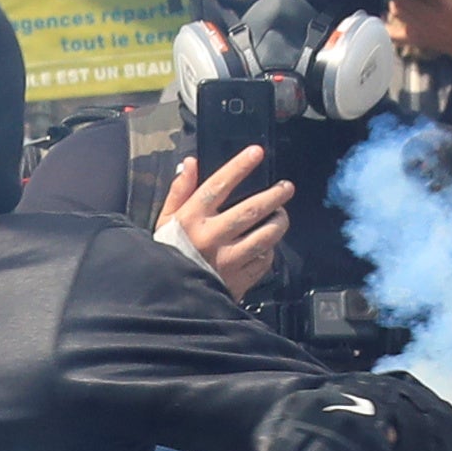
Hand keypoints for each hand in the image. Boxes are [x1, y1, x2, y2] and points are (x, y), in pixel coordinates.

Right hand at [155, 144, 289, 296]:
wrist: (168, 298)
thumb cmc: (168, 253)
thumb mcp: (165, 220)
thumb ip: (179, 191)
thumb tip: (191, 163)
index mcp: (191, 218)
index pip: (218, 185)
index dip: (239, 166)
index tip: (256, 152)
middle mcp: (211, 237)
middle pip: (251, 210)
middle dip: (274, 196)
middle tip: (286, 188)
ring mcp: (227, 260)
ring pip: (264, 236)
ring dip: (278, 222)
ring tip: (282, 215)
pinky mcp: (238, 279)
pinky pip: (263, 260)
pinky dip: (269, 250)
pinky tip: (268, 244)